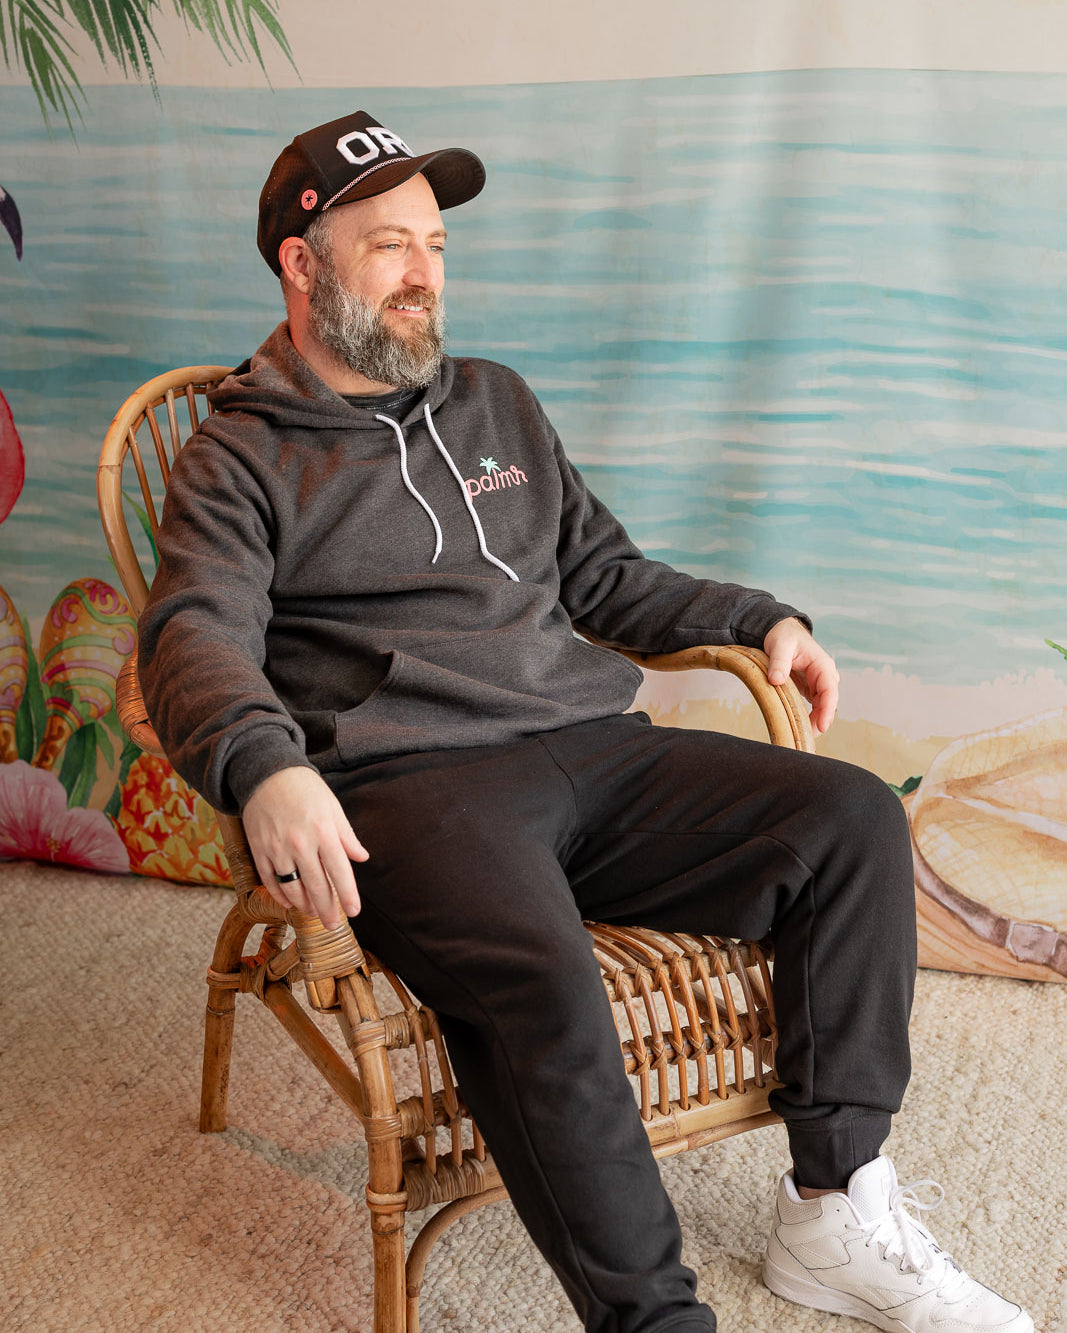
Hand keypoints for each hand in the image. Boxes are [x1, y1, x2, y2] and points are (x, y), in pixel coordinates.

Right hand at [242, 766, 367, 927]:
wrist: (267, 774)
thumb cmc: (306, 790)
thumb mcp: (333, 808)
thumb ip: (347, 836)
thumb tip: (362, 858)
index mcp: (323, 832)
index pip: (340, 871)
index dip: (348, 895)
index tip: (354, 912)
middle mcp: (300, 843)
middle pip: (316, 886)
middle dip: (327, 910)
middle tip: (334, 925)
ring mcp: (277, 848)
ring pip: (292, 888)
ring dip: (304, 905)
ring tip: (314, 914)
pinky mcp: (258, 850)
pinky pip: (270, 880)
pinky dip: (280, 895)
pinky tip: (290, 902)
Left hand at [763, 618, 839, 735]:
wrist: (782, 632)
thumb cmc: (783, 636)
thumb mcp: (779, 645)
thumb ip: (779, 661)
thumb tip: (776, 679)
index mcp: (821, 664)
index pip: (829, 689)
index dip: (827, 708)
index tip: (822, 725)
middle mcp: (824, 675)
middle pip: (828, 702)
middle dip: (821, 720)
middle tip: (808, 738)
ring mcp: (818, 683)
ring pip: (822, 706)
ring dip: (815, 721)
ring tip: (804, 738)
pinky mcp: (810, 688)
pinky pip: (814, 706)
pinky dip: (809, 717)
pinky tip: (801, 729)